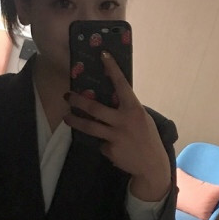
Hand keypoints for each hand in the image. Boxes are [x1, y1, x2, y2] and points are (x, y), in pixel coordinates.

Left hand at [63, 52, 170, 201]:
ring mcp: (115, 136)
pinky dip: (103, 143)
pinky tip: (113, 146)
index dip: (112, 68)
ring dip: (75, 121)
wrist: (152, 165)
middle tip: (67, 96)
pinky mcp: (110, 150)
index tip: (103, 54)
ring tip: (67, 117)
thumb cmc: (147, 137)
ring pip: (89, 127)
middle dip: (77, 101)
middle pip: (94, 108)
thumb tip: (111, 98)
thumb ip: (127, 109)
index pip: (121, 84)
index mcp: (134, 109)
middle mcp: (123, 121)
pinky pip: (101, 143)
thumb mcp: (141, 118)